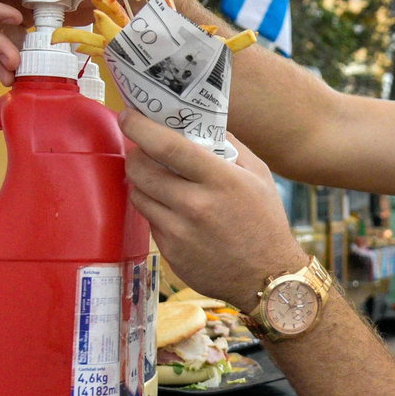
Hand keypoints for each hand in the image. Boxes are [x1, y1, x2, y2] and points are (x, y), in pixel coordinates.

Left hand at [120, 113, 307, 310]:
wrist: (266, 279)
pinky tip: (175, 211)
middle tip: (142, 150)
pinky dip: (157, 210)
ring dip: (142, 182)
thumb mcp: (260, 176)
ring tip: (158, 179)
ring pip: (138, 195)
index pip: (168, 146)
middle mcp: (196, 205)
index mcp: (221, 180)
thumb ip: (231, 146)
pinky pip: (150, 220)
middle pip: (141, 169)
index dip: (140, 127)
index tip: (128, 116)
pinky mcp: (170, 252)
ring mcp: (179, 232)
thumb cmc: (266, 222)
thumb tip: (203, 124)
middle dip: (135, 154)